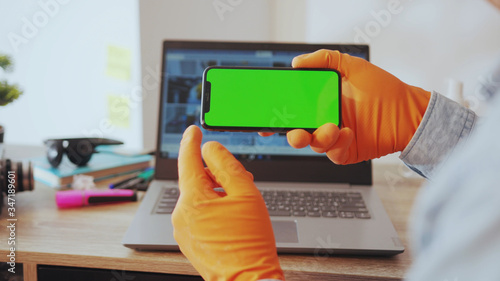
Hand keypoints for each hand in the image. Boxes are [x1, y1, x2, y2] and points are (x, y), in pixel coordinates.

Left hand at [172, 125, 283, 280]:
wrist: (248, 280)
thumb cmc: (251, 241)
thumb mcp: (245, 194)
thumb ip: (227, 165)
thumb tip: (211, 149)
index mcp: (193, 199)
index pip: (188, 160)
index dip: (191, 142)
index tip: (193, 130)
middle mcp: (181, 214)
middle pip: (196, 180)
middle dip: (217, 175)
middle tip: (242, 181)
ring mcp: (182, 230)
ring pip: (197, 198)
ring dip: (216, 193)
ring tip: (240, 205)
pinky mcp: (187, 241)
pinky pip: (196, 215)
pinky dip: (211, 209)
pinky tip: (230, 219)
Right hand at [272, 49, 430, 163]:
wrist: (409, 111)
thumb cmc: (383, 88)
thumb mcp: (352, 66)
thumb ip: (325, 60)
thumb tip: (297, 62)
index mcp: (321, 102)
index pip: (292, 109)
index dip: (277, 113)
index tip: (265, 115)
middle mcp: (324, 120)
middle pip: (296, 130)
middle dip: (289, 132)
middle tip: (292, 128)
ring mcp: (334, 137)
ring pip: (312, 143)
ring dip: (316, 137)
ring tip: (331, 127)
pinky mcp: (346, 151)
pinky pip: (333, 153)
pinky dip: (336, 145)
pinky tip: (347, 132)